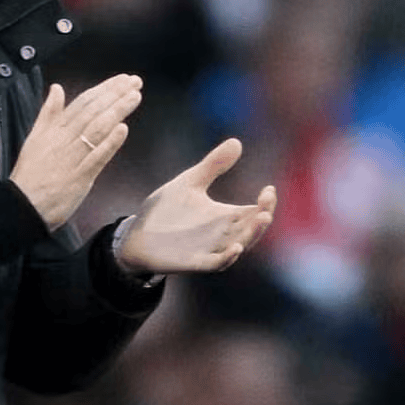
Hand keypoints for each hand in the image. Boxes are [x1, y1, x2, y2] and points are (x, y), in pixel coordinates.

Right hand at [11, 74, 142, 229]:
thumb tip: (57, 88)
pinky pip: (96, 157)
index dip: (104, 89)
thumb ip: (48, 112)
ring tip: (134, 97)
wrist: (22, 205)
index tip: (122, 79)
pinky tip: (123, 129)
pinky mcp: (80, 177)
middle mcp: (65, 139)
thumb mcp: (35, 137)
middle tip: (135, 82)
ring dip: (117, 111)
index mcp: (55, 129)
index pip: (83, 102)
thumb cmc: (31, 173)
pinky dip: (110, 143)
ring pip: (97, 129)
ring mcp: (73, 158)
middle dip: (116, 94)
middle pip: (93, 111)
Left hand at [117, 138, 274, 273]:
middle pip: (251, 229)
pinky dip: (227, 257)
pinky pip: (215, 263)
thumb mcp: (191, 182)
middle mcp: (222, 235)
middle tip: (267, 205)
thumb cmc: (166, 211)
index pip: (254, 212)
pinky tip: (236, 248)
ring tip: (262, 219)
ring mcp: (210, 249)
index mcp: (225, 217)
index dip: (266, 203)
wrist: (136, 234)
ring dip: (251, 235)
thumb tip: (237, 142)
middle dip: (262, 218)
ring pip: (239, 246)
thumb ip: (213, 165)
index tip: (268, 189)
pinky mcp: (194, 261)